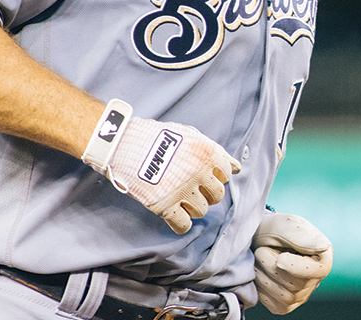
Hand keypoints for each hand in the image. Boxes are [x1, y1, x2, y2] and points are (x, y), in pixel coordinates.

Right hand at [85, 105, 240, 233]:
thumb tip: (236, 167)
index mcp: (207, 153)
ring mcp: (182, 190)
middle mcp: (199, 172)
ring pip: (202, 211)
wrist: (123, 142)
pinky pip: (183, 225)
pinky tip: (174, 216)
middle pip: (216, 195)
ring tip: (180, 199)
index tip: (204, 177)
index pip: (226, 175)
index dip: (215, 177)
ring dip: (193, 208)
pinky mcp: (164, 205)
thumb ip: (214, 150)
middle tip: (193, 190)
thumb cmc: (156, 136)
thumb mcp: (190, 135)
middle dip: (207, 194)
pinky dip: (181, 224)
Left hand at [252, 212, 332, 313]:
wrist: (256, 240)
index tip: (280, 259)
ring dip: (263, 276)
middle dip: (272, 267)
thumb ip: (301, 236)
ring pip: (284, 297)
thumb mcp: (285, 225)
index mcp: (323, 256)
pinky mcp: (285, 306)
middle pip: (296, 286)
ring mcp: (301, 295)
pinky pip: (273, 304)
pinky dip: (260, 289)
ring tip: (260, 260)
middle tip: (262, 250)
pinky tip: (260, 273)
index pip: (318, 271)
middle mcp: (316, 279)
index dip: (297, 267)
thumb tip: (323, 247)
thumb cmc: (274, 230)